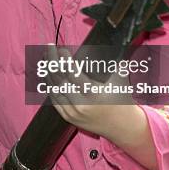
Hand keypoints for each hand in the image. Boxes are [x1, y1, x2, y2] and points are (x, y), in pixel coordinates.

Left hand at [45, 46, 157, 169]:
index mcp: (93, 94)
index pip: (73, 74)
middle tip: (49, 47)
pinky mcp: (68, 117)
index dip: (64, 60)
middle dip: (52, 61)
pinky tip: (48, 74)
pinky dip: (50, 85)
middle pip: (60, 80)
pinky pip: (54, 99)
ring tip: (46, 57)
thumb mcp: (120, 77)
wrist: (122, 126)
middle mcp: (80, 105)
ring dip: (48, 72)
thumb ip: (110, 59)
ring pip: (54, 89)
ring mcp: (72, 113)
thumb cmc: (122, 98)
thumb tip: (103, 43)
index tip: (61, 49)